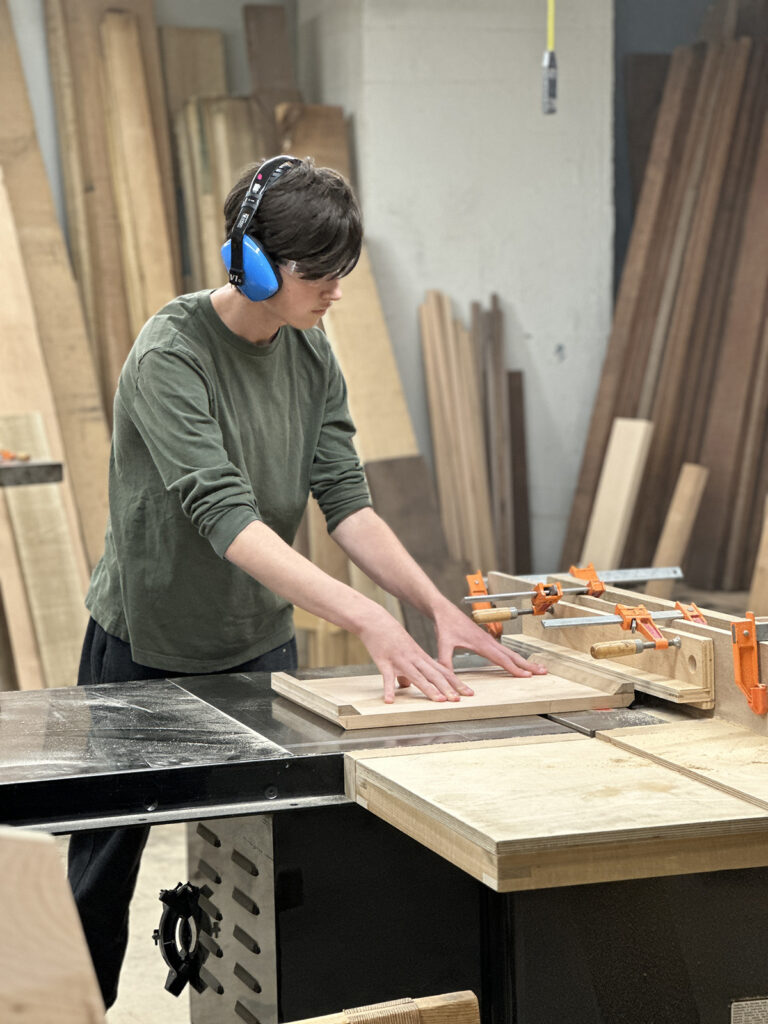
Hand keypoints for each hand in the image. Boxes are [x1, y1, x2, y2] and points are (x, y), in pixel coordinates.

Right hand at [357, 607, 476, 704]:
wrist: (375, 620)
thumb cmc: (390, 635)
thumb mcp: (404, 651)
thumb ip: (408, 670)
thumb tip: (407, 685)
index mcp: (421, 656)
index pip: (443, 671)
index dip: (455, 683)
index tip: (467, 693)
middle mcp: (414, 658)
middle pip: (434, 675)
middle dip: (448, 688)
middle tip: (459, 700)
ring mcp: (400, 660)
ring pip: (417, 676)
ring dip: (429, 689)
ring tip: (439, 701)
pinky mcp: (384, 661)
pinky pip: (387, 677)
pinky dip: (388, 689)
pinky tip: (390, 700)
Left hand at [433, 600, 547, 678]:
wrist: (444, 610)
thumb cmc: (445, 624)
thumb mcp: (443, 643)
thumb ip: (445, 661)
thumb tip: (445, 676)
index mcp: (481, 643)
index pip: (501, 658)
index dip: (515, 668)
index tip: (527, 675)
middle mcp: (488, 641)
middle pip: (512, 655)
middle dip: (528, 664)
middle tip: (543, 671)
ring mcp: (488, 640)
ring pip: (510, 652)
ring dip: (524, 661)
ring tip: (537, 668)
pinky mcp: (485, 639)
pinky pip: (503, 650)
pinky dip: (513, 657)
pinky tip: (517, 661)